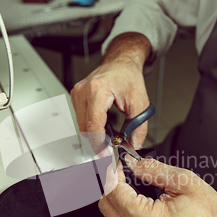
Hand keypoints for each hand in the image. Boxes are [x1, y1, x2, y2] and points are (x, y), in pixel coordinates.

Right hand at [71, 33, 150, 149]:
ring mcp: (77, 93)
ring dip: (95, 134)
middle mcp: (84, 91)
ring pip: (82, 125)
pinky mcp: (76, 96)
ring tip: (111, 134)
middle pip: (85, 128)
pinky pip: (81, 118)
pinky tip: (103, 125)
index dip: (99, 144)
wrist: (121, 62)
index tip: (106, 154)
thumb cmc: (128, 76)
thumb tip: (133, 145)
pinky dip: (92, 126)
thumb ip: (138, 128)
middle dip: (98, 141)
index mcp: (98, 90)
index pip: (93, 125)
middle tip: (112, 147)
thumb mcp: (140, 103)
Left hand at [99, 156, 216, 216]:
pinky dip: (124, 207)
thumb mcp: (185, 182)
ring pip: (112, 216)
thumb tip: (132, 162)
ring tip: (131, 178)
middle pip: (106, 205)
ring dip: (116, 195)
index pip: (113, 191)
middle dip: (111, 182)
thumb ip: (153, 170)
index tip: (117, 158)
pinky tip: (136, 194)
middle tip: (123, 166)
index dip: (112, 170)